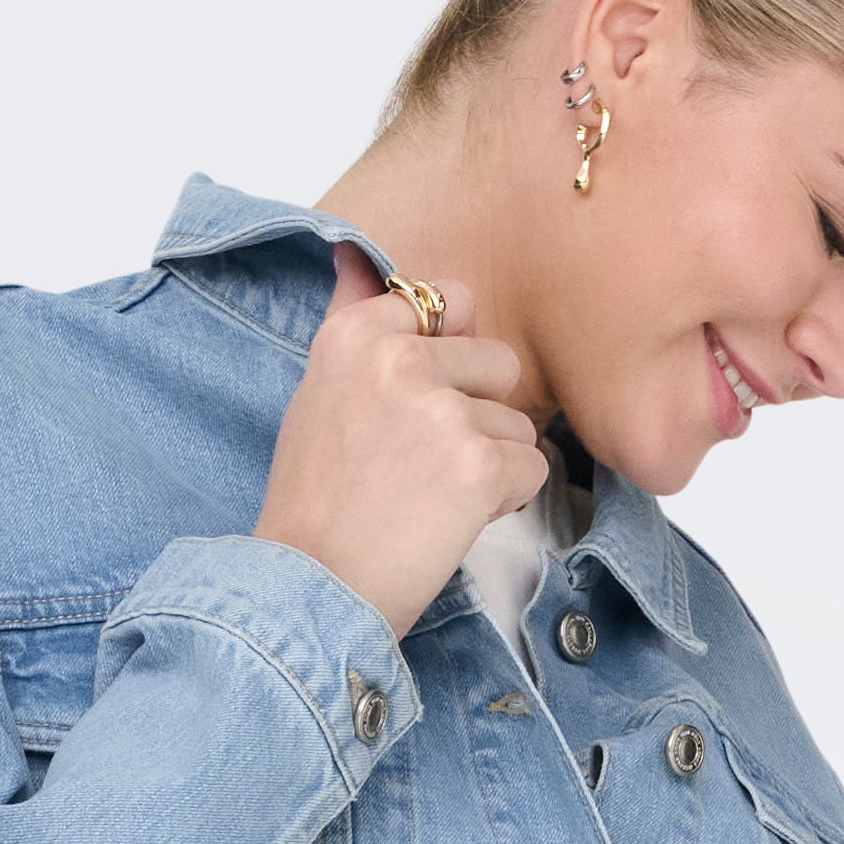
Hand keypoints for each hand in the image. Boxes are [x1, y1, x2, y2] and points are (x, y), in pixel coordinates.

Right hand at [252, 240, 547, 637]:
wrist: (311, 588)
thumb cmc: (315, 505)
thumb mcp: (319, 393)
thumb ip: (355, 322)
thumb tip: (354, 254)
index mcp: (358, 334)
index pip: (449, 300)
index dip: (451, 359)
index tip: (419, 406)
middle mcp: (399, 358)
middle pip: (496, 362)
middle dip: (478, 415)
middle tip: (424, 467)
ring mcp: (442, 410)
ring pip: (516, 422)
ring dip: (489, 466)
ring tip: (429, 502)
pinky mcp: (478, 465)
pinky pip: (531, 468)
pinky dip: (504, 502)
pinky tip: (450, 524)